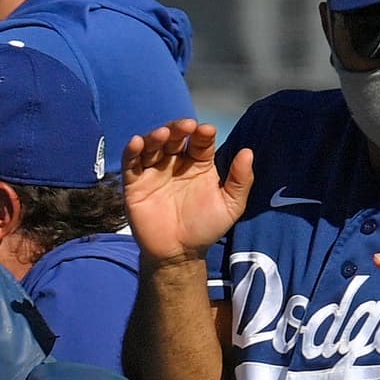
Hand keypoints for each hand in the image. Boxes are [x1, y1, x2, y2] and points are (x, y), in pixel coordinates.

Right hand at [122, 119, 253, 264]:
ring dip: (157, 136)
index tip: (207, 130)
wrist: (180, 253)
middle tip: (186, 125)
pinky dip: (132, 150)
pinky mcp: (135, 184)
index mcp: (199, 165)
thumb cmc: (206, 227)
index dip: (203, 134)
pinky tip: (137, 142)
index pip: (200, 142)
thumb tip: (248, 152)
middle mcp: (176, 163)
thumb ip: (241, 180)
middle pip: (175, 138)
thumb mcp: (230, 205)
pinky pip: (131, 164)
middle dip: (179, 129)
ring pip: (153, 146)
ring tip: (163, 133)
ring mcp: (154, 172)